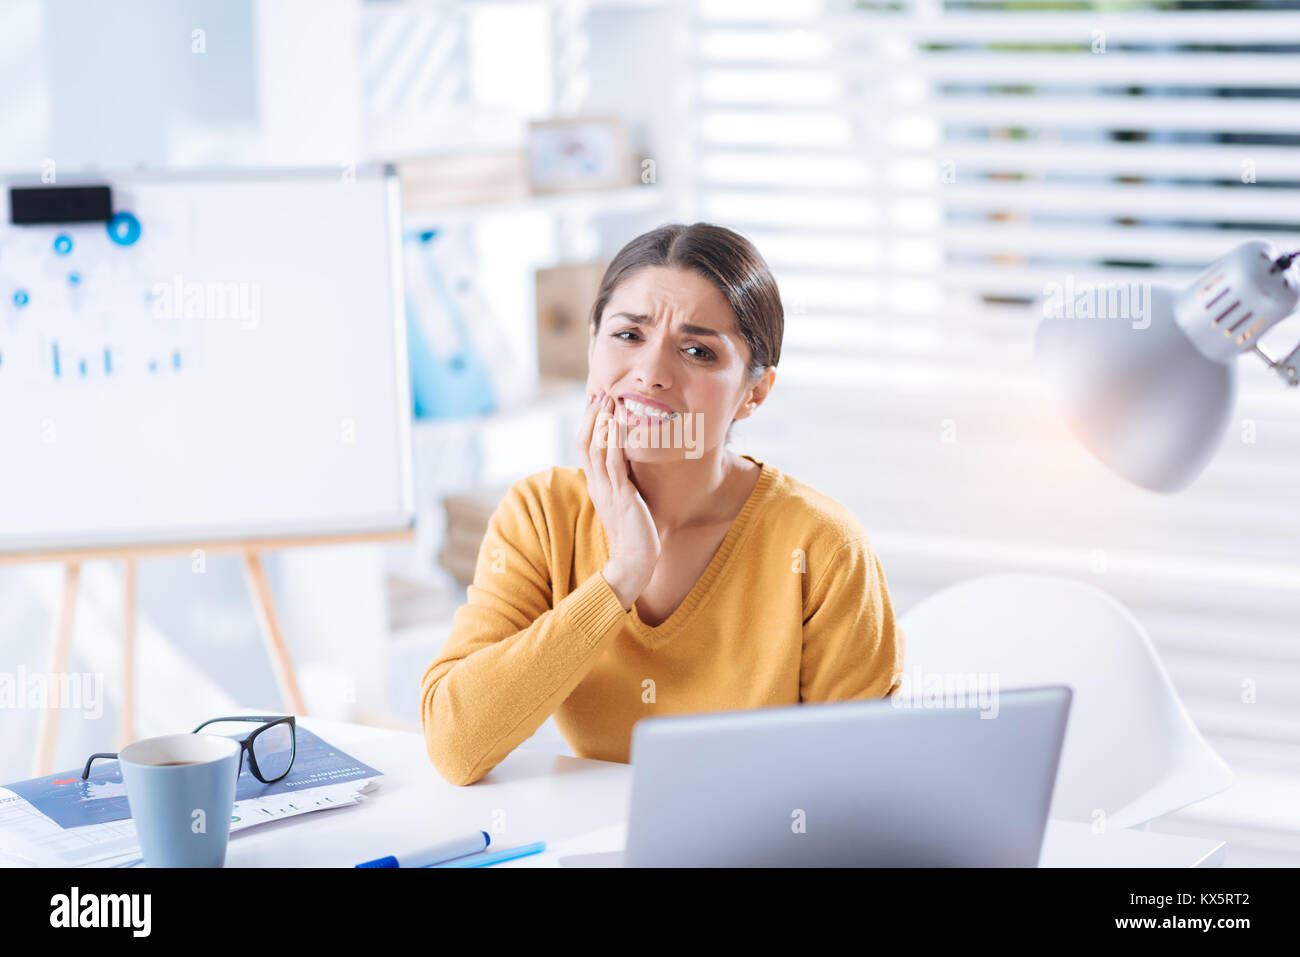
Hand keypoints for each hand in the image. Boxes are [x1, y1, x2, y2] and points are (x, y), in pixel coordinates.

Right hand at [576, 390, 659, 609]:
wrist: (634, 563)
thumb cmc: (634, 536)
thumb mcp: (624, 504)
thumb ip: (621, 486)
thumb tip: (626, 468)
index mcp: (597, 486)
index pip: (587, 448)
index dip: (590, 424)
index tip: (596, 403)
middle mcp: (597, 485)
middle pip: (586, 442)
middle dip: (593, 416)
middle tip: (599, 392)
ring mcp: (607, 490)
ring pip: (597, 448)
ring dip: (603, 421)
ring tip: (609, 399)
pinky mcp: (622, 496)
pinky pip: (615, 462)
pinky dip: (615, 440)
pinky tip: (620, 423)